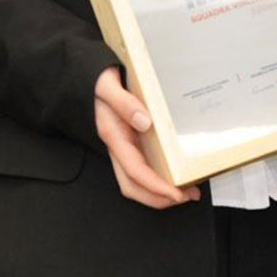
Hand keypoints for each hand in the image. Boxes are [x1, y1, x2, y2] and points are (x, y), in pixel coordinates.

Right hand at [94, 66, 198, 209]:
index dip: (154, 186)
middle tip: (188, 195)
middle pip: (134, 186)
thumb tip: (144, 121)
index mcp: (113, 136)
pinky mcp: (130, 142)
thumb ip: (124, 102)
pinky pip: (143, 167)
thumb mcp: (107, 85)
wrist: (87, 78)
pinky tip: (174, 173)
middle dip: (160, 198)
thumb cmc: (96, 83)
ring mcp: (124, 146)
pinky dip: (159, 177)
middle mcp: (118, 146)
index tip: (175, 193)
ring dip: (160, 191)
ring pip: (139, 181)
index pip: (134, 171)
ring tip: (187, 189)